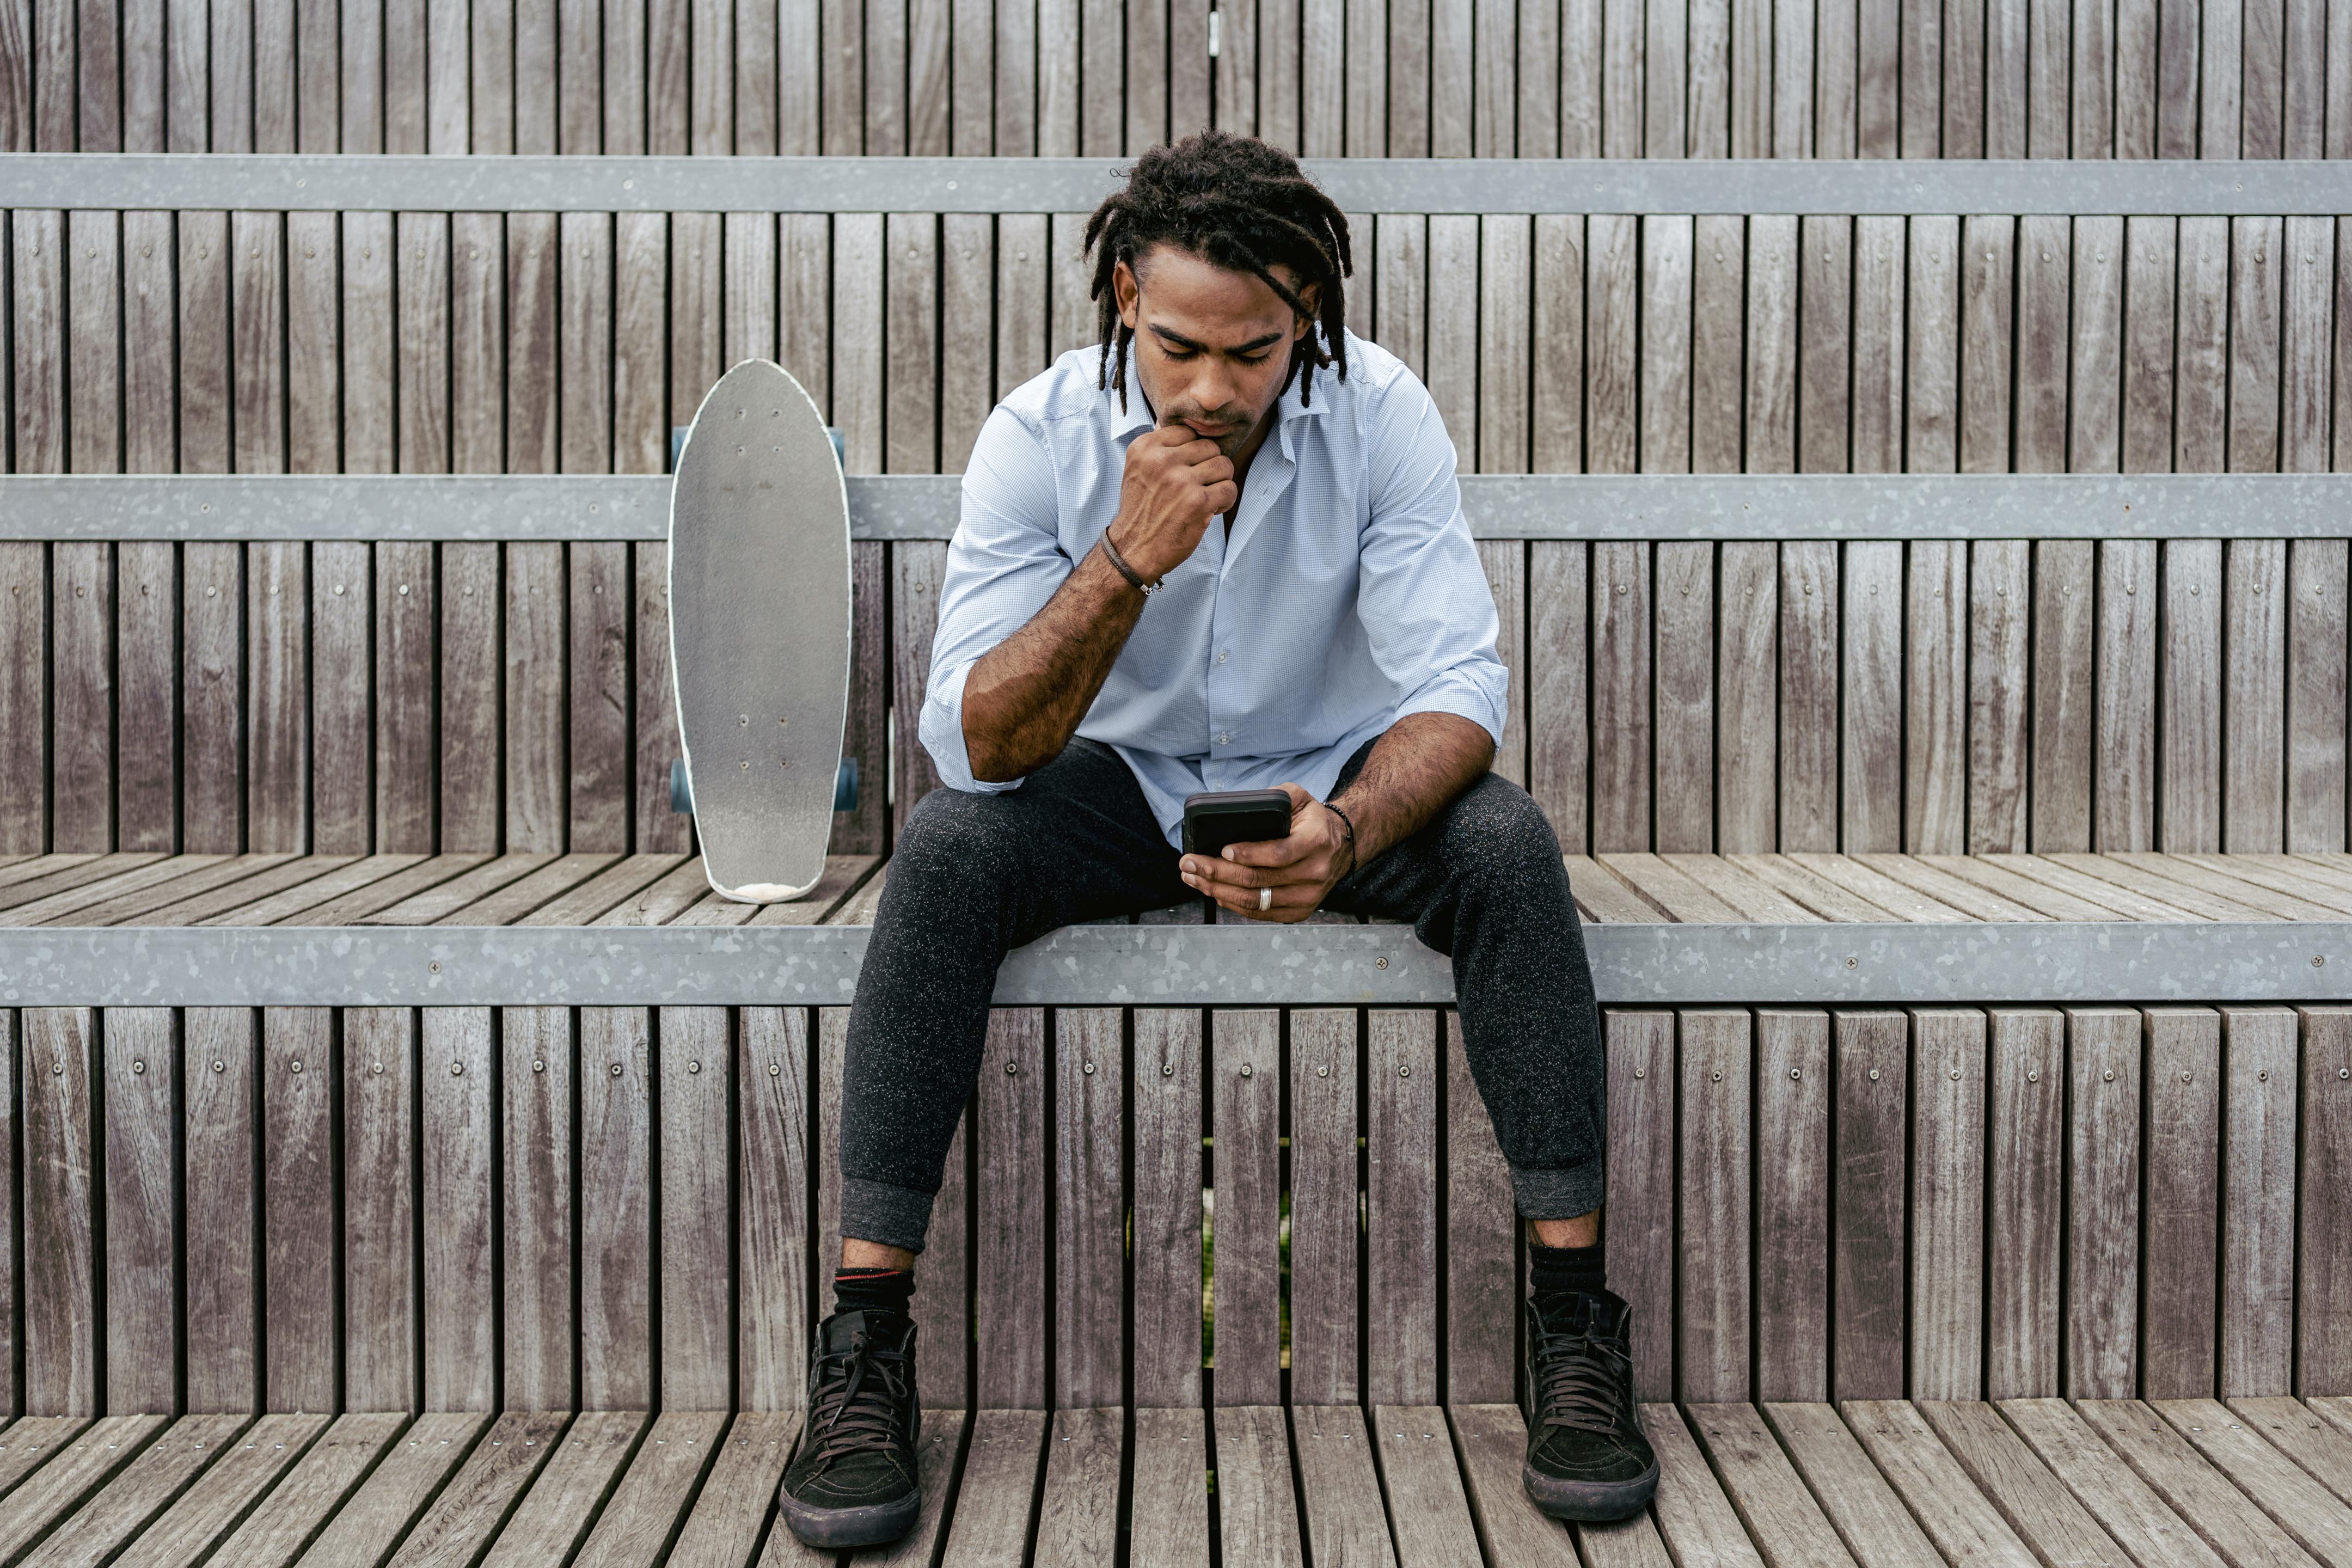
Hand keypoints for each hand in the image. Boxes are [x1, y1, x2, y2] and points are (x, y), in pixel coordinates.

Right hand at [1109, 423, 1236, 580]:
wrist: (1133, 548)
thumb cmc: (1141, 509)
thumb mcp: (1138, 468)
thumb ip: (1160, 446)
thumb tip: (1189, 427)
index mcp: (1145, 447)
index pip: (1188, 431)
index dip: (1193, 452)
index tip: (1186, 469)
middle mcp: (1161, 460)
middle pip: (1209, 446)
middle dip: (1209, 466)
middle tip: (1199, 485)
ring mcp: (1180, 480)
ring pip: (1224, 465)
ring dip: (1220, 482)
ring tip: (1206, 496)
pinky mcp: (1198, 502)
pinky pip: (1229, 488)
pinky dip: (1225, 501)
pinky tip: (1211, 509)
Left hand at [1178, 783, 1355, 922]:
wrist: (1340, 847)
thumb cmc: (1314, 822)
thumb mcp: (1301, 798)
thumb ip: (1278, 795)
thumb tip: (1244, 803)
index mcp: (1315, 842)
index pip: (1278, 854)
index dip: (1247, 854)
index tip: (1222, 850)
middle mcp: (1314, 873)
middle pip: (1258, 880)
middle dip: (1217, 873)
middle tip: (1190, 864)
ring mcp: (1307, 896)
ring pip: (1255, 900)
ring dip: (1218, 890)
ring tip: (1193, 879)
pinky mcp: (1299, 911)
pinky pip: (1260, 912)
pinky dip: (1232, 904)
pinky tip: (1214, 891)